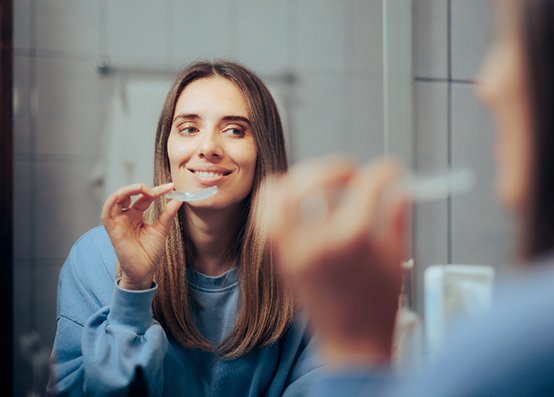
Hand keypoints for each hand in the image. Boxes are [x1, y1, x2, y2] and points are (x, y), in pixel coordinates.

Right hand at [101, 182, 182, 289]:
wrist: (144, 271)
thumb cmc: (150, 252)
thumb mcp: (161, 229)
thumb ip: (167, 214)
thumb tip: (178, 199)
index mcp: (137, 215)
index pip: (145, 197)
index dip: (158, 190)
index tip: (171, 187)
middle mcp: (126, 216)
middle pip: (129, 194)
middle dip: (141, 187)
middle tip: (155, 190)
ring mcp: (118, 222)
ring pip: (116, 199)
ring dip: (126, 190)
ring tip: (141, 188)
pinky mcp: (112, 229)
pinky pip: (106, 213)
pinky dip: (112, 201)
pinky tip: (123, 196)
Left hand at [266, 157, 408, 365]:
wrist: (350, 342)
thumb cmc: (376, 307)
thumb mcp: (396, 257)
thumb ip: (396, 215)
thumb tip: (398, 186)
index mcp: (351, 241)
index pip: (366, 186)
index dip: (384, 171)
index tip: (390, 170)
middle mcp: (314, 241)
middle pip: (314, 179)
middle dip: (339, 167)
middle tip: (354, 174)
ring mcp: (290, 248)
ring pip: (281, 191)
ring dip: (304, 178)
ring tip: (323, 184)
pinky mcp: (277, 256)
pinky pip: (265, 214)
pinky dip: (278, 198)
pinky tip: (299, 199)